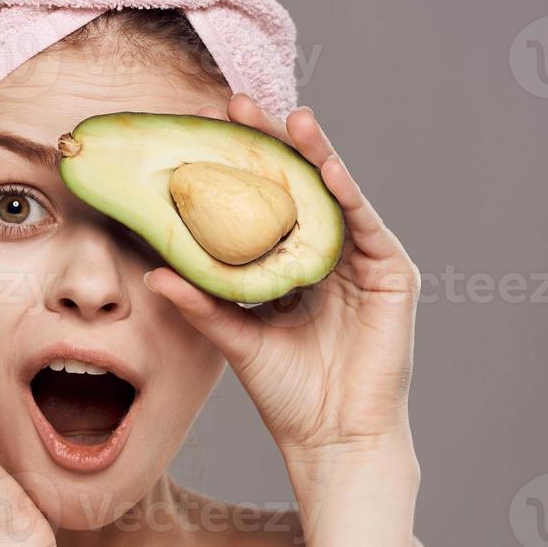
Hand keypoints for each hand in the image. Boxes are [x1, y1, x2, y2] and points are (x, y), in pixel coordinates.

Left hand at [142, 95, 420, 475]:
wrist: (332, 440)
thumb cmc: (288, 395)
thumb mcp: (237, 339)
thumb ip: (201, 303)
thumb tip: (154, 273)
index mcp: (291, 266)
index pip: (264, 203)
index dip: (239, 167)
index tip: (205, 129)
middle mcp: (329, 256)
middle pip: (300, 188)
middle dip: (273, 145)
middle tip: (239, 105)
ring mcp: (363, 262)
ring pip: (336, 196)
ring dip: (315, 155)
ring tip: (290, 120)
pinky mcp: (393, 275)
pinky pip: (366, 225)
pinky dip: (347, 195)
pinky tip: (327, 168)